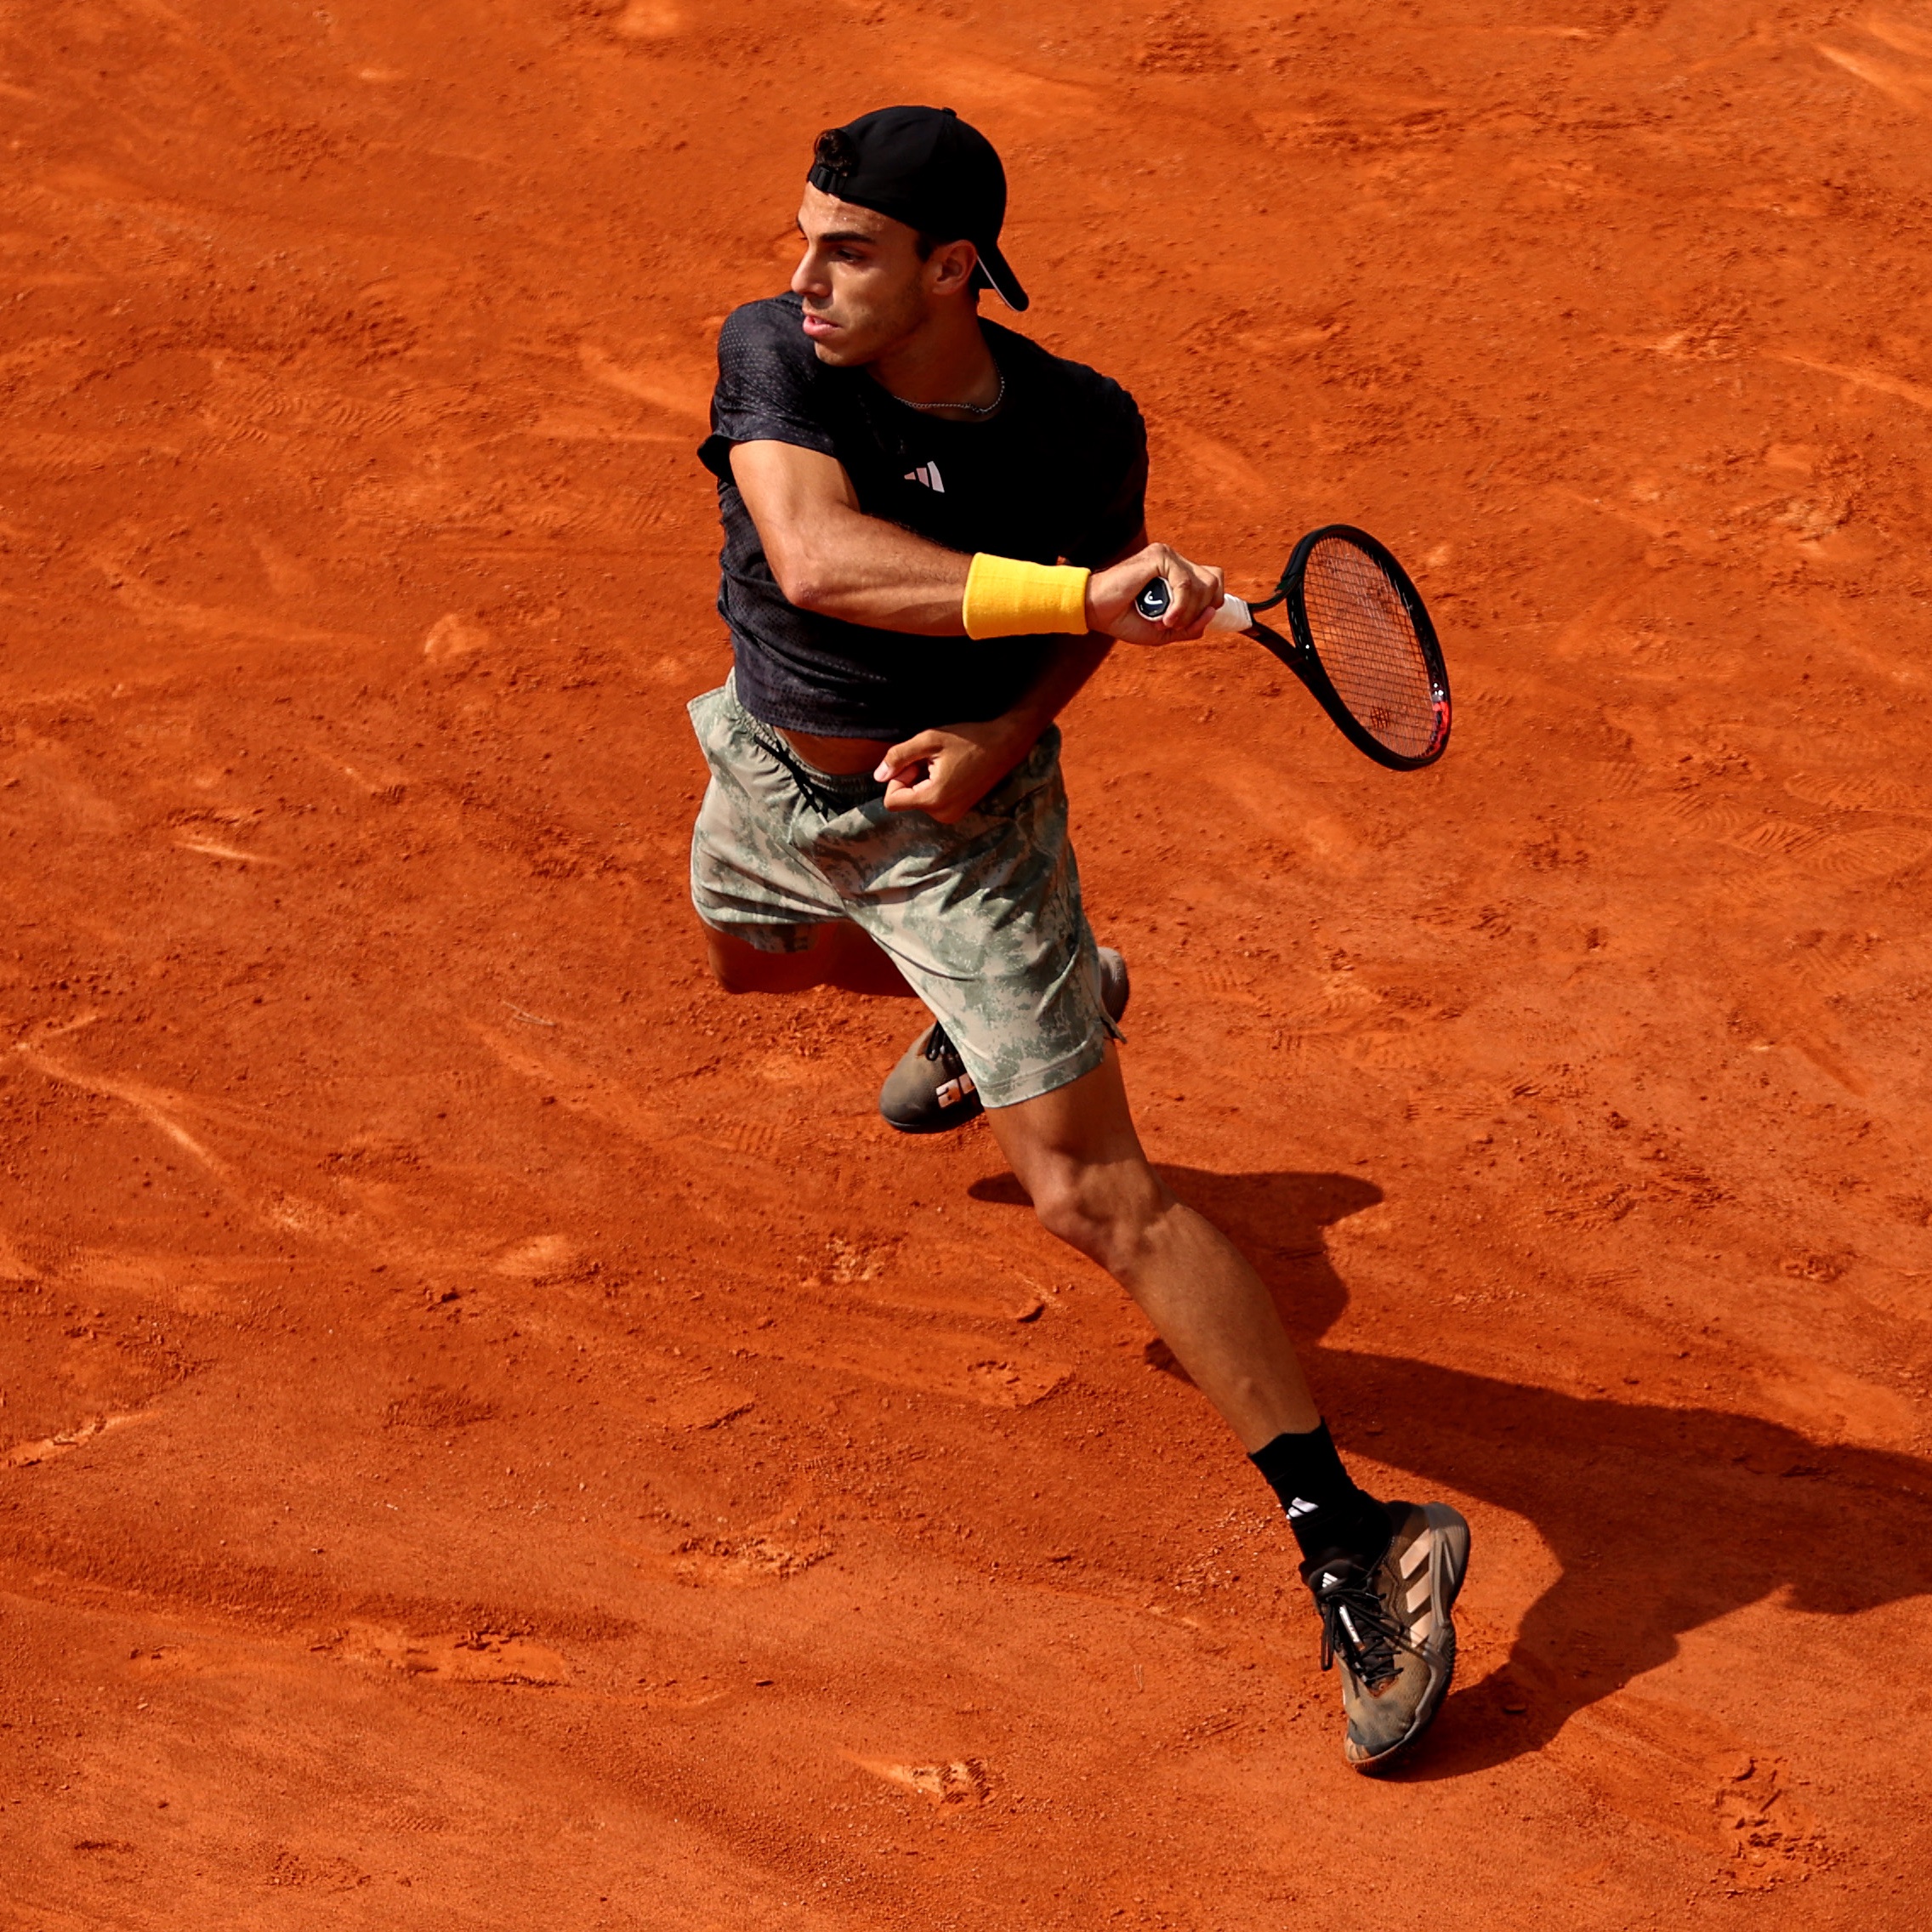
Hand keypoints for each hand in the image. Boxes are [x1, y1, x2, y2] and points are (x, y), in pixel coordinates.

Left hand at [874, 716, 1032, 823]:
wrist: (1005, 744)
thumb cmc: (969, 739)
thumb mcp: (929, 740)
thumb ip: (899, 757)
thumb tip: (878, 775)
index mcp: (934, 799)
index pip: (892, 801)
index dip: (896, 778)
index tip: (914, 762)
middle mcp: (942, 814)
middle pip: (906, 800)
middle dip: (911, 778)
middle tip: (932, 759)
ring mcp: (952, 815)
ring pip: (918, 799)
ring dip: (923, 780)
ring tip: (943, 764)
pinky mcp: (958, 812)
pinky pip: (932, 801)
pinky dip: (934, 785)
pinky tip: (951, 770)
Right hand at [1085, 542, 1224, 644]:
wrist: (1095, 611)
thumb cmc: (1124, 619)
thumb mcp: (1163, 631)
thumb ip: (1190, 627)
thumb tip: (1212, 613)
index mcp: (1177, 573)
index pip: (1213, 580)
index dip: (1210, 603)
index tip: (1187, 622)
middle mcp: (1175, 561)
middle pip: (1213, 581)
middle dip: (1199, 610)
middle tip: (1172, 623)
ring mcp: (1167, 556)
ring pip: (1203, 584)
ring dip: (1188, 612)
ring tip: (1165, 621)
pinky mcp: (1159, 556)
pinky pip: (1186, 584)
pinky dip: (1180, 606)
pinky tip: (1166, 618)